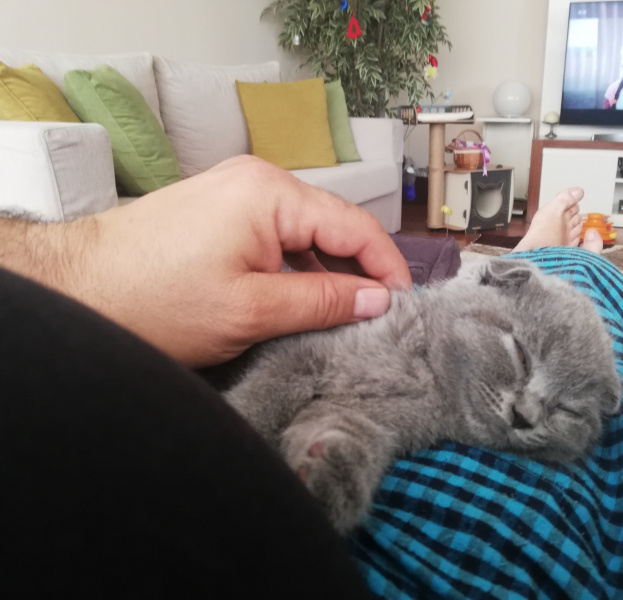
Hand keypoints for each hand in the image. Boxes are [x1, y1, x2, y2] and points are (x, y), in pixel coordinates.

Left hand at [4, 156, 411, 366]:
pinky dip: (297, 266)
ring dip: (328, 270)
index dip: (386, 266)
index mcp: (271, 194)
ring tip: (347, 314)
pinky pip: (278, 235)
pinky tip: (305, 298)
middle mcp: (258, 180)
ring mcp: (237, 192)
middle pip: (332, 225)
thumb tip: (380, 300)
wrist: (78, 289)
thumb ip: (324, 302)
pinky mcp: (221, 211)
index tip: (405, 306)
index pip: (354, 226)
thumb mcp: (252, 310)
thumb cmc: (156, 300)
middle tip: (380, 316)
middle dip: (360, 268)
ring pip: (306, 232)